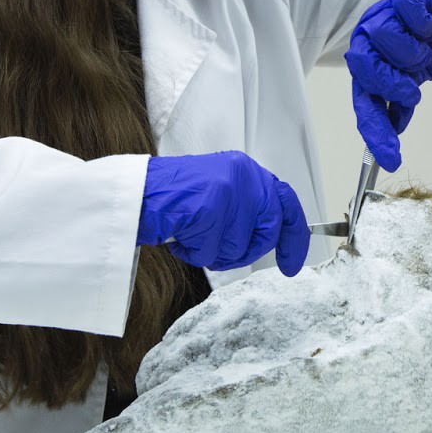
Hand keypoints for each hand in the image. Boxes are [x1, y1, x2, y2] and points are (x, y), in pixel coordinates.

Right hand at [137, 152, 309, 276]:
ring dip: (214, 251)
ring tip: (193, 234)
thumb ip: (246, 207)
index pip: (286, 202)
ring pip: (239, 246)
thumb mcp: (219, 190)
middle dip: (250, 250)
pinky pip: (212, 252)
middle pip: (268, 230)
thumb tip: (272, 236)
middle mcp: (242, 176)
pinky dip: (194, 253)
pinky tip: (181, 238)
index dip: (295, 236)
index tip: (293, 263)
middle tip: (223, 252)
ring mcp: (228, 192)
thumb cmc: (173, 198)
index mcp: (245, 169)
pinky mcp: (210, 209)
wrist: (136, 193)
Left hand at [344, 0, 431, 171]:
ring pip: (387, 39)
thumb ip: (400, 104)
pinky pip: (409, 11)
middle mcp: (370, 38)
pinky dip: (423, 26)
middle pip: (364, 67)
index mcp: (368, 62)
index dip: (375, 129)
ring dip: (413, 55)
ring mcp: (387, 14)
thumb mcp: (415, 81)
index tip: (391, 157)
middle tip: (412, 92)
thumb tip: (393, 132)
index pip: (363, 100)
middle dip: (391, 86)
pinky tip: (430, 28)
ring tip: (426, 53)